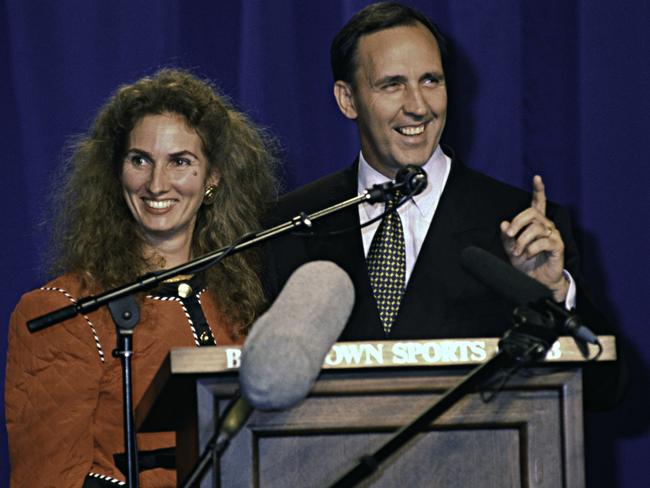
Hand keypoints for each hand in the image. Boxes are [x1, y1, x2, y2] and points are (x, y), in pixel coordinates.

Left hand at [500, 175, 568, 301]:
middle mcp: (546, 226)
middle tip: (509, 236)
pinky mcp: (558, 246)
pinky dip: (531, 249)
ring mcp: (553, 235)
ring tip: (517, 252)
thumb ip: (506, 236)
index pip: (538, 203)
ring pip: (536, 228)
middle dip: (517, 223)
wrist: (535, 281)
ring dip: (522, 241)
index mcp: (536, 223)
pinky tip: (527, 255)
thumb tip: (503, 223)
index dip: (538, 190)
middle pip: (532, 213)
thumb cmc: (525, 263)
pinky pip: (543, 241)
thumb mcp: (510, 249)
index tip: (536, 177)